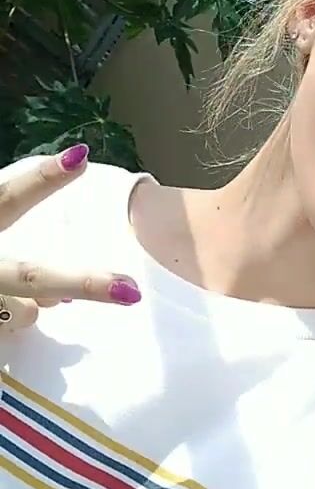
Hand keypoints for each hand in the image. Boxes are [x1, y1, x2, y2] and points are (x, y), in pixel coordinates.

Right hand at [0, 144, 140, 330]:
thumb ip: (12, 258)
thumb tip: (55, 298)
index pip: (6, 197)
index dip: (42, 180)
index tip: (81, 157)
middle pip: (31, 278)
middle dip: (83, 284)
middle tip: (129, 291)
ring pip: (22, 315)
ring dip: (22, 309)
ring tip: (2, 297)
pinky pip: (10, 330)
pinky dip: (6, 324)